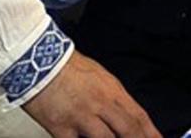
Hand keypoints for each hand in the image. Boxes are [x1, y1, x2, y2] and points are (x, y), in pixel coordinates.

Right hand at [23, 51, 160, 137]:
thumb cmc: (68, 67)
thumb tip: (126, 117)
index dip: (152, 134)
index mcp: (112, 91)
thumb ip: (114, 99)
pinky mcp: (60, 127)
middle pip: (128, 131)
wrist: (38, 60)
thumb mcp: (101, 78)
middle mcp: (101, 105)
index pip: (139, 117)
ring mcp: (82, 117)